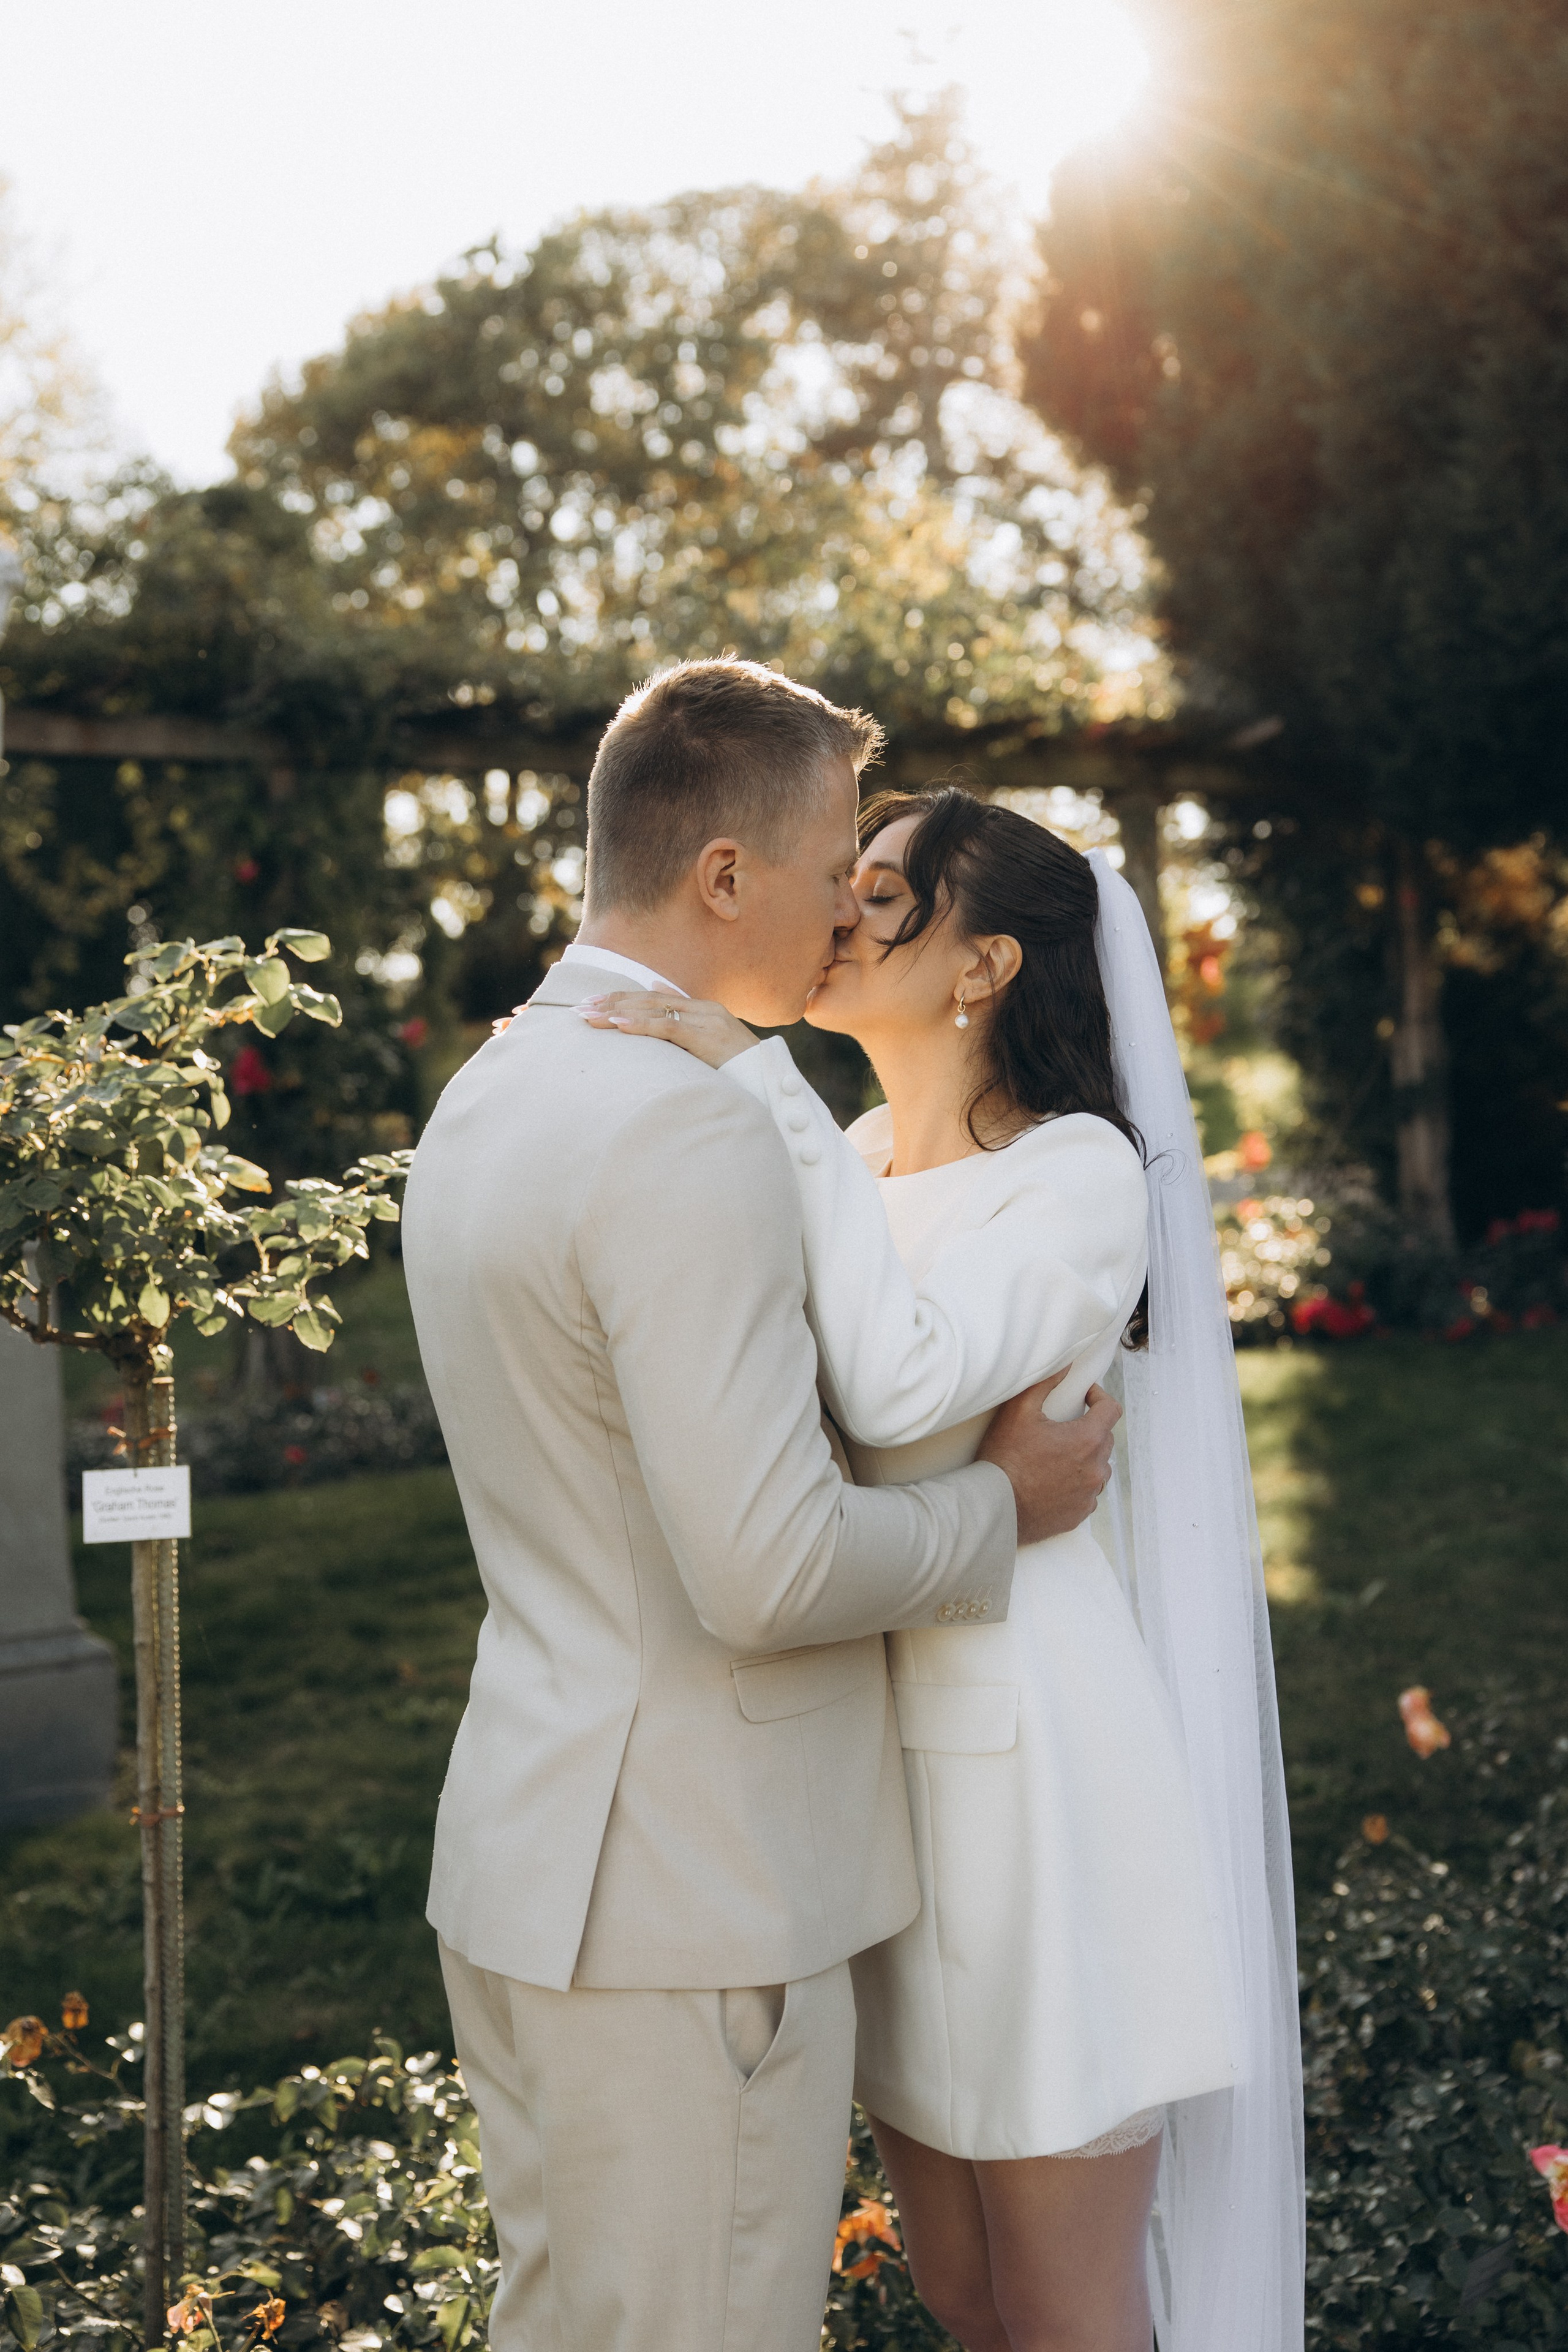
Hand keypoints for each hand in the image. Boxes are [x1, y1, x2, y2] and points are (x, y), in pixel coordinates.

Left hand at [576, 992, 756, 1069]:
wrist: (772, 1084)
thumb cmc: (742, 1071)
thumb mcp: (713, 1044)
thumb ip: (686, 1020)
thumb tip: (655, 993)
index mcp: (705, 1009)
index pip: (656, 997)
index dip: (623, 998)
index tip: (594, 1003)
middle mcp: (705, 1010)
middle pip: (650, 1000)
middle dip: (613, 1002)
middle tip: (580, 1008)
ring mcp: (708, 1022)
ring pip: (654, 1010)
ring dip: (618, 1013)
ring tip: (589, 1016)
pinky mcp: (708, 1038)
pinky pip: (668, 1028)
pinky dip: (640, 1025)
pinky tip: (617, 1025)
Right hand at [978, 1379, 1120, 1546]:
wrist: (995, 1507)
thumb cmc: (1005, 1459)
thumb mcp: (1018, 1412)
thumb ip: (1044, 1384)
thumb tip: (1065, 1366)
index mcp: (1087, 1440)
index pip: (1111, 1410)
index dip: (1098, 1397)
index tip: (1083, 1397)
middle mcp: (1096, 1469)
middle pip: (1105, 1439)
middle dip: (1089, 1428)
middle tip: (1062, 1426)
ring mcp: (1089, 1495)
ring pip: (1098, 1468)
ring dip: (1085, 1459)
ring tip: (1057, 1457)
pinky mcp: (1079, 1514)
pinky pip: (1087, 1494)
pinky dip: (1076, 1485)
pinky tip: (1053, 1482)